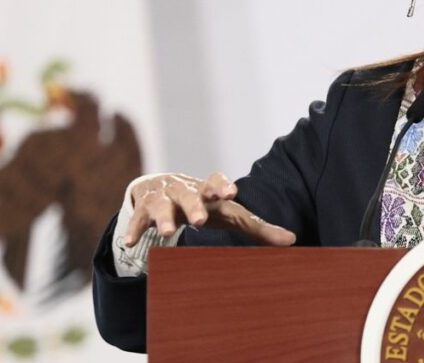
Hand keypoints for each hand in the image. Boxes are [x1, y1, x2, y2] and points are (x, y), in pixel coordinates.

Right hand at [124, 172, 296, 247]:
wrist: (161, 188)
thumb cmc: (205, 204)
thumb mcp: (230, 214)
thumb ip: (258, 227)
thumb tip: (293, 240)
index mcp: (208, 190)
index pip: (216, 181)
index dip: (222, 185)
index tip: (231, 192)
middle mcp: (185, 190)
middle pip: (190, 194)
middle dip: (194, 205)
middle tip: (200, 219)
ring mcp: (162, 198)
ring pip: (162, 205)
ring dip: (164, 217)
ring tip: (166, 231)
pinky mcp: (142, 209)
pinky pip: (137, 219)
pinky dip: (134, 229)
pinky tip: (130, 242)